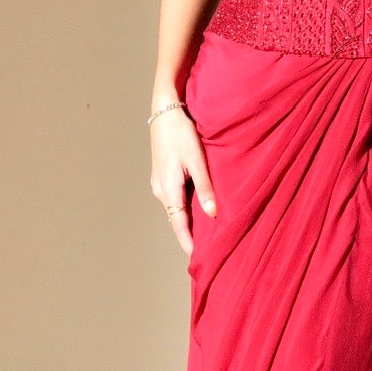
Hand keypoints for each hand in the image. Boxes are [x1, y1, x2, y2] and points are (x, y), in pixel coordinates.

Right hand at [149, 100, 215, 257]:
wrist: (164, 111)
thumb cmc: (181, 133)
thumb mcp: (197, 160)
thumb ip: (205, 188)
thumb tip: (212, 213)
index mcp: (168, 189)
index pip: (179, 224)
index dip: (188, 242)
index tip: (197, 259)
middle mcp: (160, 189)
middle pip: (176, 219)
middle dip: (189, 235)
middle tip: (206, 251)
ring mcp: (159, 182)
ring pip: (175, 209)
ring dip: (187, 222)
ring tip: (204, 234)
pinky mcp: (162, 175)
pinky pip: (174, 198)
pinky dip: (184, 208)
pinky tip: (197, 209)